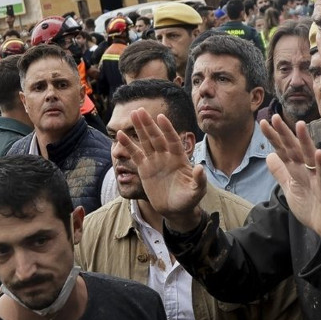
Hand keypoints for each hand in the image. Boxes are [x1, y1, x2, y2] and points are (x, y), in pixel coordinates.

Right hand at [117, 108, 205, 230]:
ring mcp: (155, 161)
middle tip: (140, 110)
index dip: (167, 129)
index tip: (161, 117)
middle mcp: (166, 156)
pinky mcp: (145, 169)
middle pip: (156, 137)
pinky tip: (120, 135)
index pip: (173, 140)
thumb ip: (199, 180)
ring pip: (146, 141)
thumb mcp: (197, 191)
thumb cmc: (189, 199)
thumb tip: (200, 168)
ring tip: (133, 114)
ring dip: (140, 129)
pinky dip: (128, 145)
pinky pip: (136, 154)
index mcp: (179, 158)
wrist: (176, 209)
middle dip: (149, 124)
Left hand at [261, 115, 320, 246]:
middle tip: (274, 117)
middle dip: (285, 134)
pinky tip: (318, 153)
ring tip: (299, 125)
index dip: (273, 138)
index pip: (283, 150)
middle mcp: (307, 170)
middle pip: (294, 149)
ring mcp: (318, 178)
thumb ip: (281, 172)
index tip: (263, 123)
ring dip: (305, 141)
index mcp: (297, 170)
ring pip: (310, 157)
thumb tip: (269, 156)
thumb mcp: (290, 188)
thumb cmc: (312, 205)